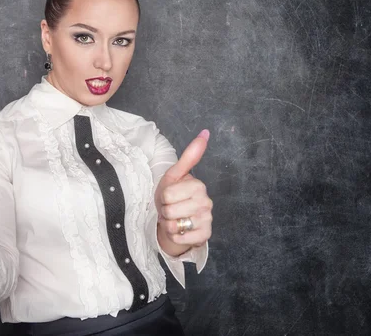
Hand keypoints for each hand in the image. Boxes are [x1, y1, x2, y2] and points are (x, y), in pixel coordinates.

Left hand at [155, 129, 212, 246]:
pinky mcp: (204, 236)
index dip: (163, 197)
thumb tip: (205, 132)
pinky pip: (180, 238)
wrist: (173, 220)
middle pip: (170, 210)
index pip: (168, 194)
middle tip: (171, 208)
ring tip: (174, 219)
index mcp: (199, 186)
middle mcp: (207, 203)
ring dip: (168, 224)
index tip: (169, 196)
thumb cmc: (172, 196)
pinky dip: (173, 236)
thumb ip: (189, 156)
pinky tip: (179, 230)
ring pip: (174, 225)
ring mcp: (207, 221)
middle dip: (165, 211)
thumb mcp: (175, 175)